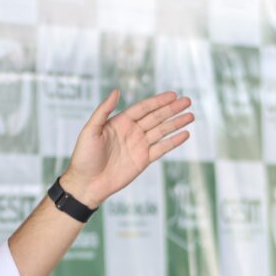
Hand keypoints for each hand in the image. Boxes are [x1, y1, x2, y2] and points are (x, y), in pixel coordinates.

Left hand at [60, 89, 192, 207]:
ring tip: (191, 115)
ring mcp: (139, 146)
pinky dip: (174, 142)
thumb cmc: (84, 156)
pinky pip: (162, 149)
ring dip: (176, 123)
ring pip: (162, 131)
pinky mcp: (143, 160)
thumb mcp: (90, 130)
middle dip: (172, 109)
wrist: (86, 184)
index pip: (143, 108)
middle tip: (187, 101)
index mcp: (120, 122)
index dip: (158, 101)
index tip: (173, 95)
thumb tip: (116, 91)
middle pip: (156, 117)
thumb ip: (103, 110)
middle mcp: (132, 132)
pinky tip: (185, 134)